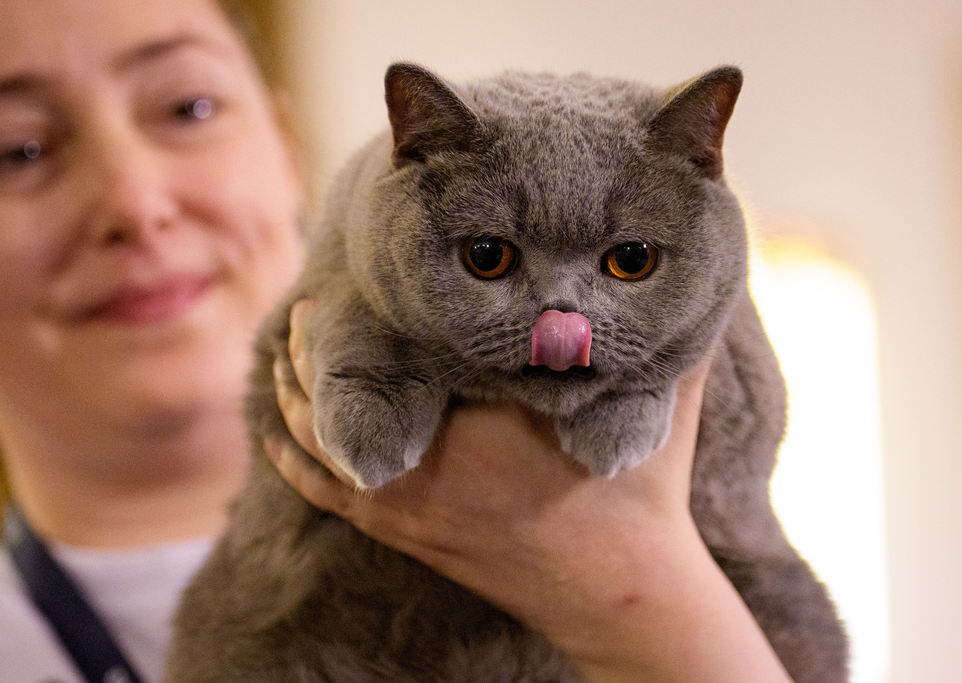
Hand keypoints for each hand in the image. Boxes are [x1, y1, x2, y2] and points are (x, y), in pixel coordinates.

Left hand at [269, 299, 790, 682]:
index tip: (350, 279)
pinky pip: (330, 495)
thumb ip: (675, 343)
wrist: (622, 598)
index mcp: (483, 423)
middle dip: (316, 346)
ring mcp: (413, 507)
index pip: (397, 353)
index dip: (362, 314)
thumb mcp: (660, 410)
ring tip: (290, 352)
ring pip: (322, 441)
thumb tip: (709, 277)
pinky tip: (276, 437)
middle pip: (341, 391)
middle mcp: (434, 464)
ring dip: (297, 393)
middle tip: (313, 305)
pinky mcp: (409, 537)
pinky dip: (296, 462)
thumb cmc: (639, 500)